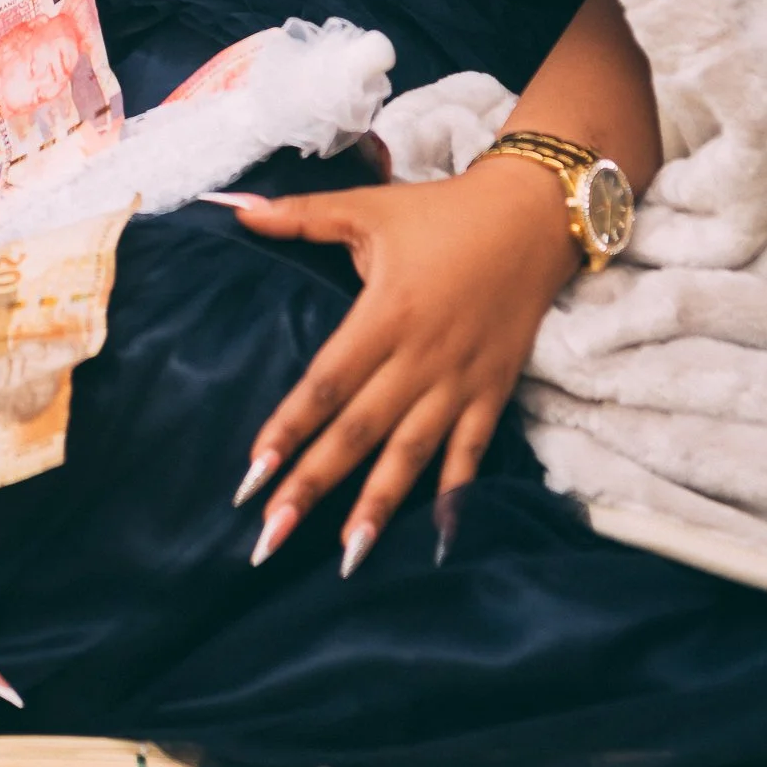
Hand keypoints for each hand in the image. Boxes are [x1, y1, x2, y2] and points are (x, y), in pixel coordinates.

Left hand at [227, 159, 577, 572]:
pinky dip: (455, 496)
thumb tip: (233, 212)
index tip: (251, 477)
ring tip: (344, 558)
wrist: (533, 215)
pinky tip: (435, 540)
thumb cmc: (441, 212)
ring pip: (411, 455)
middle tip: (270, 540)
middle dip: (312, 486)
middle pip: (358, 433)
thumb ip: (300, 216)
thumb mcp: (369, 207)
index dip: (287, 431)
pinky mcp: (494, 392)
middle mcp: (420, 358)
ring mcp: (460, 381)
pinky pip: (472, 453)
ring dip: (376, 507)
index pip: (325, 385)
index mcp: (384, 314)